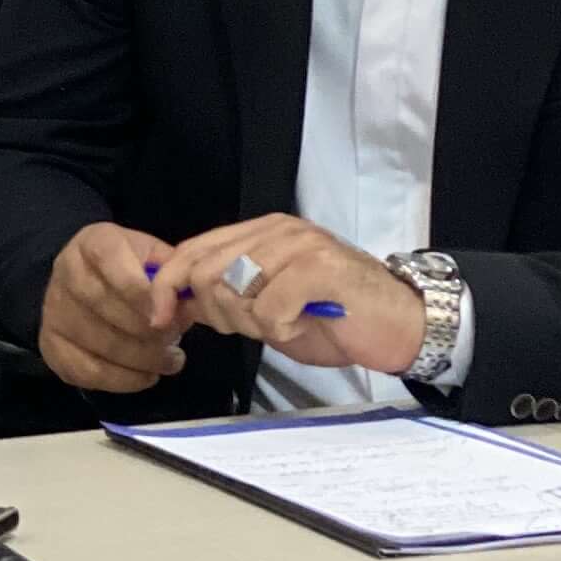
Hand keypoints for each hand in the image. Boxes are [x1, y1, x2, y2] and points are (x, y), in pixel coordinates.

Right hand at [38, 224, 191, 396]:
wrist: (87, 283)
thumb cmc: (132, 269)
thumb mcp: (153, 257)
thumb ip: (172, 274)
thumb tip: (189, 303)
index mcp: (93, 242)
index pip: (110, 260)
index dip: (141, 292)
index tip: (169, 317)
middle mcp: (65, 271)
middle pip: (103, 304)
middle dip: (147, 330)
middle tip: (176, 341)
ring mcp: (53, 310)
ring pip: (98, 341)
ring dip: (142, 358)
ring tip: (171, 361)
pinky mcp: (50, 344)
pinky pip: (86, 370)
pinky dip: (123, 379)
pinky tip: (147, 376)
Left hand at [151, 216, 426, 378]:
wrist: (400, 326)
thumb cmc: (334, 318)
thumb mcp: (267, 308)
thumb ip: (225, 297)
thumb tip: (173, 302)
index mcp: (260, 231)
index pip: (191, 250)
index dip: (165, 286)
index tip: (160, 320)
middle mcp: (277, 230)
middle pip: (204, 271)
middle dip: (215, 313)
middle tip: (251, 327)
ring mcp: (300, 245)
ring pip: (232, 290)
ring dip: (250, 323)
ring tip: (283, 322)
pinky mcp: (320, 269)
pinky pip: (268, 310)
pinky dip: (279, 330)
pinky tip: (302, 325)